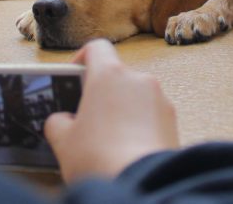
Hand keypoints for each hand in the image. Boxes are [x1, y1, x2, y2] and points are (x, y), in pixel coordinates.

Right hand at [44, 39, 178, 181]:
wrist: (142, 184)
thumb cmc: (99, 159)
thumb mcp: (63, 141)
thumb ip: (58, 122)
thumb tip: (63, 121)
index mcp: (109, 75)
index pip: (96, 48)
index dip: (82, 58)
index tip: (75, 75)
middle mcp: (138, 80)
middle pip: (117, 75)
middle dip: (102, 93)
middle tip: (87, 117)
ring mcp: (160, 99)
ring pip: (135, 96)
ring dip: (122, 110)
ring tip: (108, 140)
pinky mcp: (173, 122)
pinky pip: (152, 116)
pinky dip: (140, 126)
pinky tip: (128, 149)